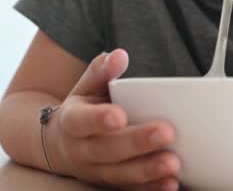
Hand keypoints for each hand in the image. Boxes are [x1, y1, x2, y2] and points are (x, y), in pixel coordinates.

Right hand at [49, 49, 180, 190]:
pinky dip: (151, 188)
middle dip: (137, 142)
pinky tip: (171, 183)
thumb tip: (118, 55)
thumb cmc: (83, 110)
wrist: (60, 146)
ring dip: (147, 170)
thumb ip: (101, 71)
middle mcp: (81, 150)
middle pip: (107, 149)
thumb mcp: (86, 87)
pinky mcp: (112, 184)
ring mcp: (96, 171)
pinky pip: (131, 190)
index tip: (119, 115)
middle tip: (165, 133)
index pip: (81, 121)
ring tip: (173, 162)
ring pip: (121, 174)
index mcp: (72, 122)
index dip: (98, 119)